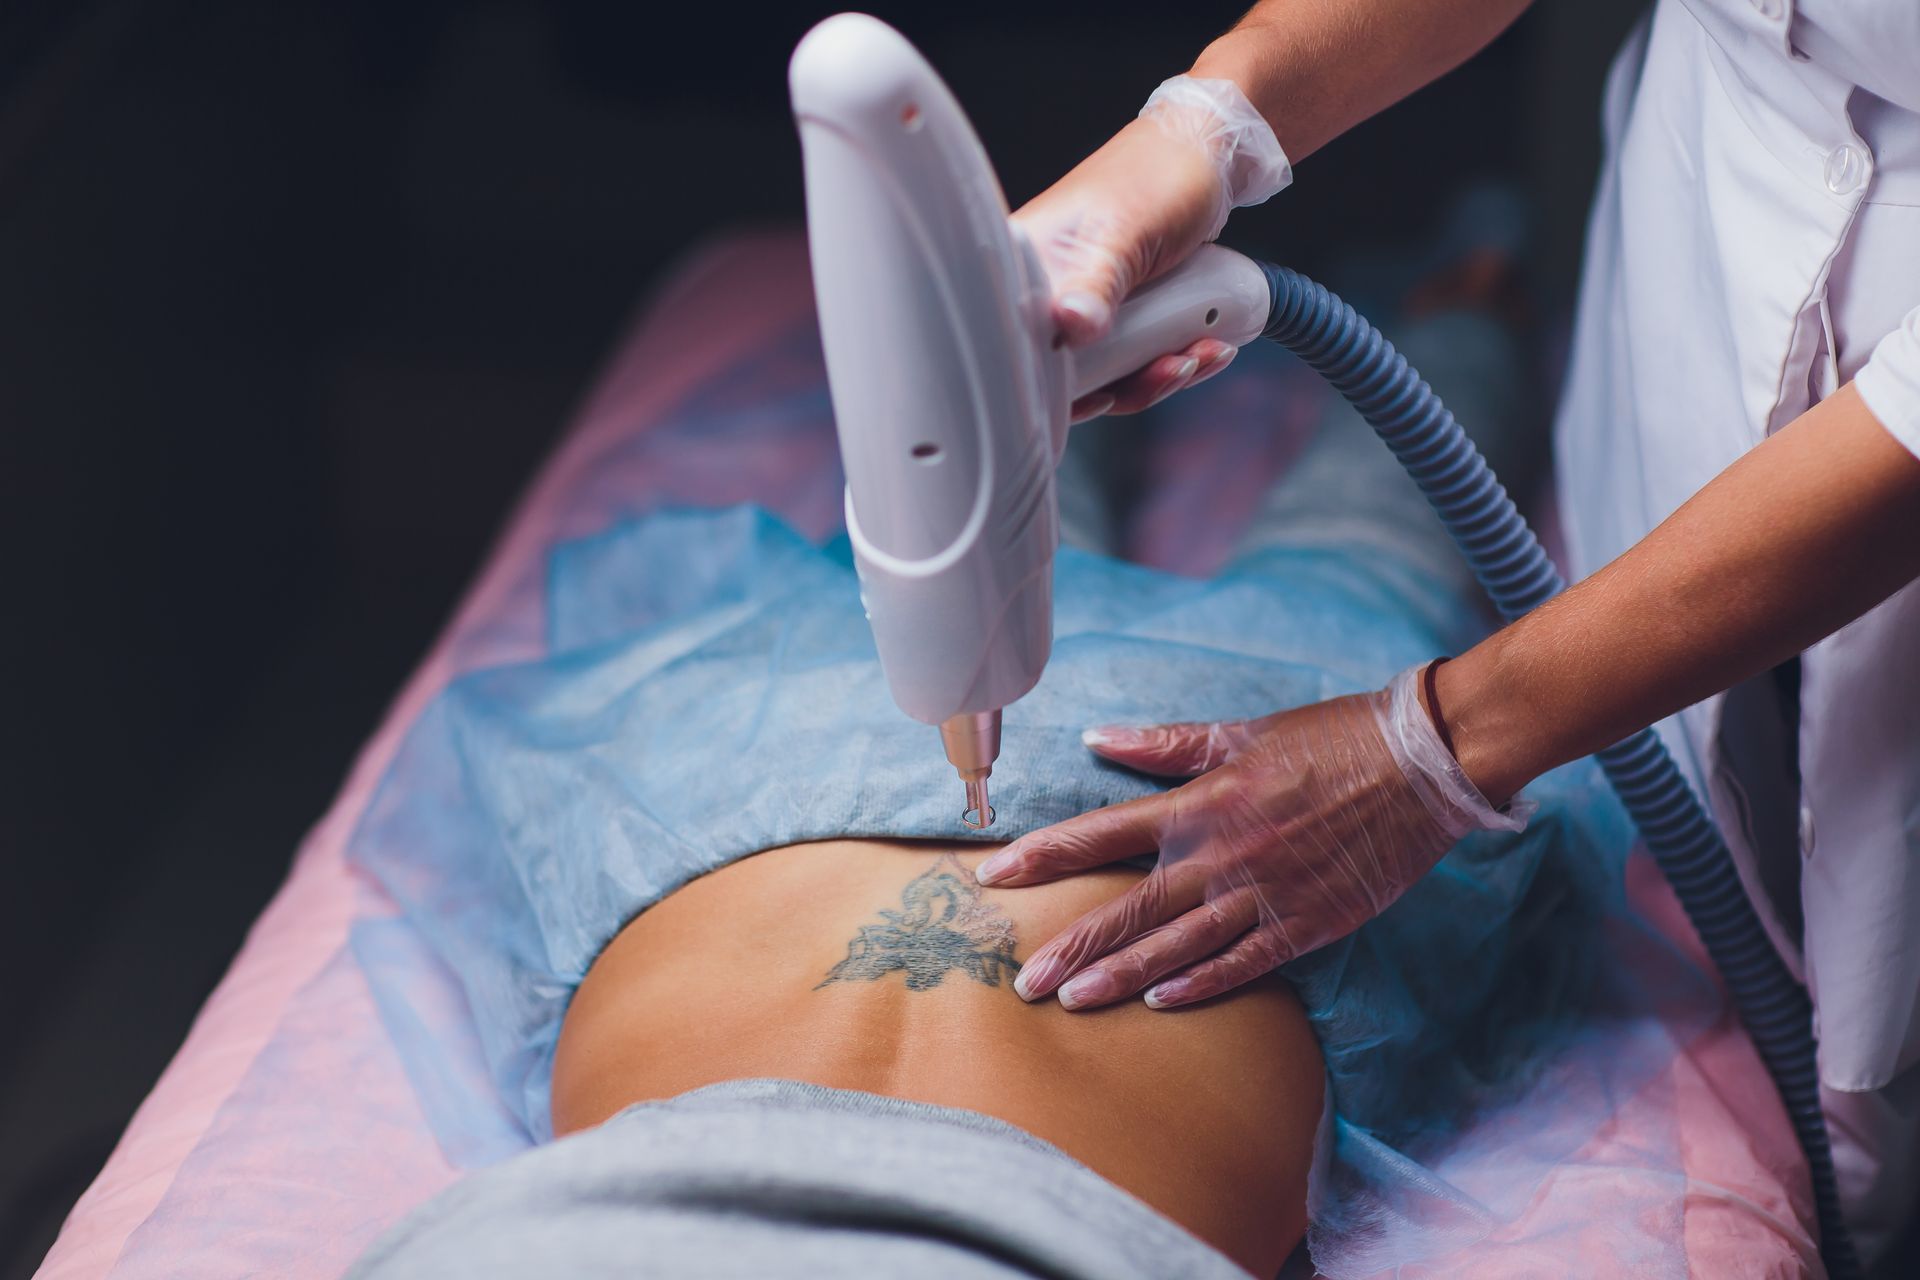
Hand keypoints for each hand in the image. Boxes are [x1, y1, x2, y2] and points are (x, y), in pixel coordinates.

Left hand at [974, 667, 1527, 1009]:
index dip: (1044, 856)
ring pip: (1178, 948)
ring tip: (1072, 1002)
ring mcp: (1265, 895)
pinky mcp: (1307, 923)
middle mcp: (1223, 855)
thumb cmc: (1330, 739)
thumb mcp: (1242, 732)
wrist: (1422, 763)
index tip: (993, 876)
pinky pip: (1243, 964)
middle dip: (1071, 947)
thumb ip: (1166, 745)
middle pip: (1130, 910)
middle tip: (1022, 982)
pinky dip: (1200, 985)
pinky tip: (1161, 1004)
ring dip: (1121, 977)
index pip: (1101, 834)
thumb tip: (1097, 738)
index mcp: (1201, 803)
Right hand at [1011, 78, 1290, 421]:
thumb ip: (1096, 282)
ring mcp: (1081, 306)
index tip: (1103, 393)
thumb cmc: (1157, 175)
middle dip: (1126, 384)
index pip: (1011, 345)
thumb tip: (1070, 326)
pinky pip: (1134, 360)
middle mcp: (1044, 292)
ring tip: (1200, 352)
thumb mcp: (1126, 232)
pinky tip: (1207, 347)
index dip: (1050, 387)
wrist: (1209, 156)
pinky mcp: (1115, 315)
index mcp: (1024, 266)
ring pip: (1105, 373)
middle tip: (1174, 367)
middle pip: (1063, 375)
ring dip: (1158, 375)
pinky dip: (1171, 362)